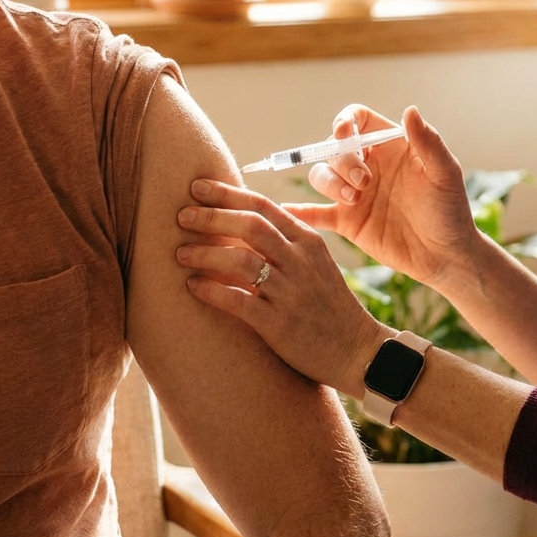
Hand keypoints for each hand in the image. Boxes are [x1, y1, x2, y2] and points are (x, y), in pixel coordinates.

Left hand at [176, 180, 388, 395]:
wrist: (356, 350)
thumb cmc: (328, 305)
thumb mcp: (316, 263)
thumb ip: (286, 241)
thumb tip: (244, 219)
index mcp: (309, 241)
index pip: (264, 206)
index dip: (228, 194)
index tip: (198, 186)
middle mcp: (301, 261)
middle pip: (250, 225)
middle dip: (212, 217)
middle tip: (181, 215)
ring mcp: (291, 292)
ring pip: (241, 260)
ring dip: (206, 254)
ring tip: (180, 253)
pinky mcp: (280, 324)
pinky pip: (238, 301)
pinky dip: (211, 291)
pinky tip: (192, 287)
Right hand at [290, 104, 479, 290]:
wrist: (446, 256)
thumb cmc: (451, 210)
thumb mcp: (444, 173)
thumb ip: (428, 142)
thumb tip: (410, 110)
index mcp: (389, 147)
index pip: (356, 120)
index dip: (345, 122)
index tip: (345, 134)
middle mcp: (368, 166)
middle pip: (333, 148)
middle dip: (342, 160)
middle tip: (364, 183)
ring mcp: (355, 194)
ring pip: (321, 176)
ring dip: (330, 183)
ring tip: (354, 200)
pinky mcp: (348, 222)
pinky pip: (316, 214)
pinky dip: (299, 211)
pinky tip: (285, 210)